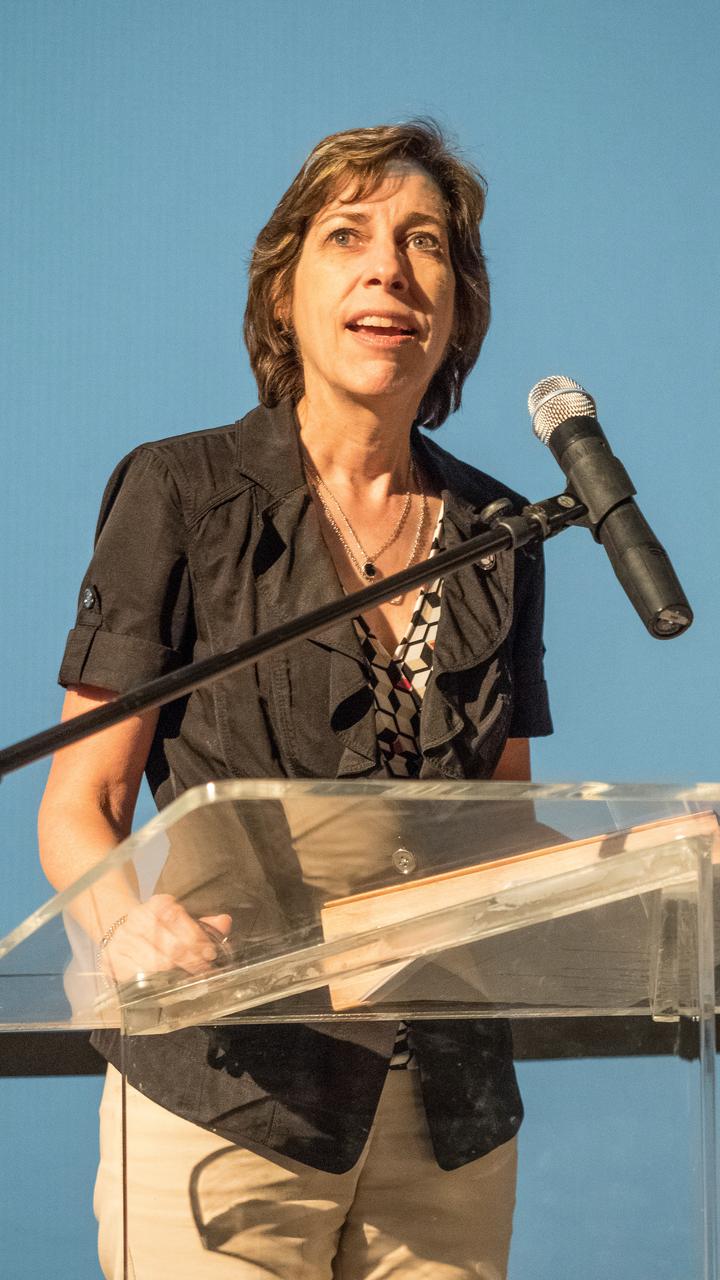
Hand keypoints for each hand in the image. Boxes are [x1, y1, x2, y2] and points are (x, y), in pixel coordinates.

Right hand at [100, 894, 231, 983]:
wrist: (120, 927)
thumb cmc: (157, 926)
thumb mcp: (180, 918)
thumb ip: (204, 923)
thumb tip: (224, 922)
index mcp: (157, 904)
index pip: (179, 920)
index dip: (198, 939)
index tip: (210, 952)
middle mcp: (138, 919)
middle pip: (171, 946)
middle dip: (192, 960)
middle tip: (204, 969)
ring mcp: (123, 940)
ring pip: (156, 964)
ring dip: (176, 974)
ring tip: (190, 977)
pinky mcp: (113, 960)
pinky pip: (138, 976)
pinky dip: (154, 982)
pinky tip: (166, 983)